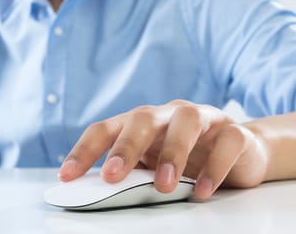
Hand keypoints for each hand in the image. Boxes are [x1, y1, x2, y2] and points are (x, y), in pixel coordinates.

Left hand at [58, 100, 268, 198]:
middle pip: (142, 118)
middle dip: (125, 147)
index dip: (84, 150)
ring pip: (186, 122)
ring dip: (172, 153)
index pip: (106, 128)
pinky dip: (214, 166)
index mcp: (141, 122)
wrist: (239, 151)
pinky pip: (226, 142)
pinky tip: (202, 189)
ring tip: (163, 186)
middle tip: (111, 175)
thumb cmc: (186, 157)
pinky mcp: (233, 132)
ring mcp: (203, 118)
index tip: (67, 176)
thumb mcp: (152, 164)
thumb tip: (94, 192)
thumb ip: (129, 172)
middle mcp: (168, 114)